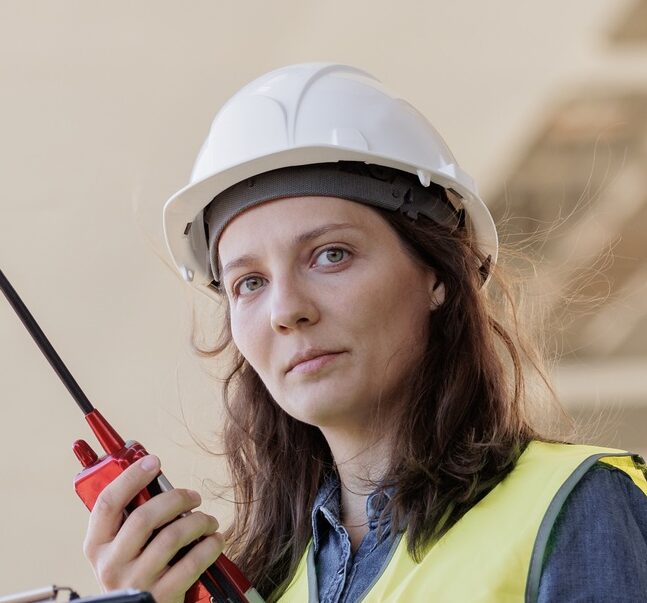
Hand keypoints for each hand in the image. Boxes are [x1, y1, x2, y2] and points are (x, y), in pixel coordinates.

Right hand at [83, 455, 224, 602]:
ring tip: (208, 520)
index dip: (131, 477)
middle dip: (176, 499)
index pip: (107, 503)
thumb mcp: (122, 547)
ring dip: (198, 521)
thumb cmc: (137, 571)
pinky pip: (191, 562)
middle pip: (144, 517)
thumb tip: (157, 479)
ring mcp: (134, 582)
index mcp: (96, 545)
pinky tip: (215, 540)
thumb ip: (132, 518)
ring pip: (172, 536)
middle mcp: (110, 565)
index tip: (153, 461)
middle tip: (194, 496)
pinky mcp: (160, 597)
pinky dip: (209, 546)